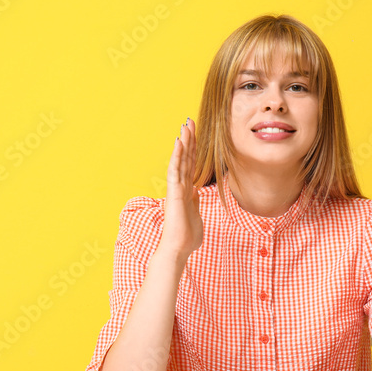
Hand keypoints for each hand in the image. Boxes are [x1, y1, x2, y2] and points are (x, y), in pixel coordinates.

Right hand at [159, 118, 202, 258]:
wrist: (179, 249)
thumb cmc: (187, 237)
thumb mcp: (196, 215)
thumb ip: (196, 202)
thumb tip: (197, 193)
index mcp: (187, 190)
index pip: (191, 165)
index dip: (193, 149)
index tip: (195, 134)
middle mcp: (180, 186)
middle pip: (186, 158)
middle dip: (189, 139)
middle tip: (190, 121)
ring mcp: (176, 188)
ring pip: (180, 160)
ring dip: (183, 142)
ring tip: (185, 125)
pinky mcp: (174, 192)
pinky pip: (175, 170)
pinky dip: (177, 155)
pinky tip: (179, 142)